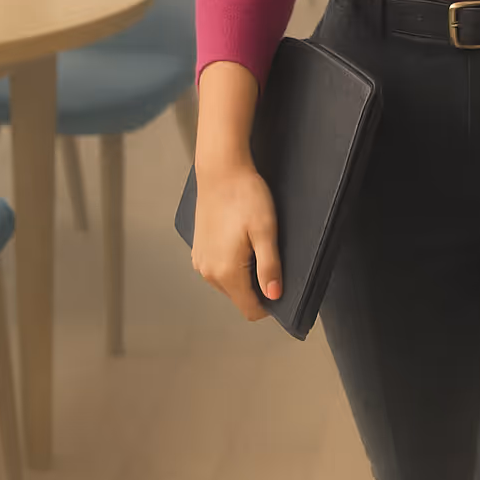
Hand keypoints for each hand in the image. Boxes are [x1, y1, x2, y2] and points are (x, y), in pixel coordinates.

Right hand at [191, 158, 283, 321]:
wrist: (221, 170)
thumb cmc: (245, 196)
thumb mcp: (265, 230)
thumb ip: (269, 267)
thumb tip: (274, 296)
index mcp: (225, 272)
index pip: (250, 309)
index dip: (269, 304)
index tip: (281, 284)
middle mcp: (208, 272)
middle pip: (239, 297)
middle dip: (257, 286)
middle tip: (271, 256)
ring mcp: (200, 261)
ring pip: (228, 283)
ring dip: (244, 273)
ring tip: (255, 244)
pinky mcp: (198, 249)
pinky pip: (218, 268)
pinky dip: (231, 262)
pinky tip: (240, 239)